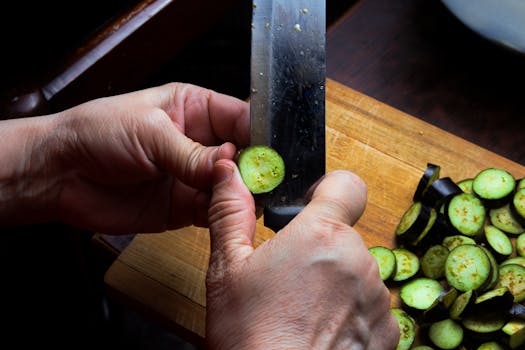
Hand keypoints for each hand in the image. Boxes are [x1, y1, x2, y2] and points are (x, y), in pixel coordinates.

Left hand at [0, 83, 248, 232]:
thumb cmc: (97, 134)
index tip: (273, 152)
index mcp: (194, 108)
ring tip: (250, 198)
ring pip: (233, 185)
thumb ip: (191, 153)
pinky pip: (214, 210)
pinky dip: (225, 214)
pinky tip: (230, 213)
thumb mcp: (150, 133)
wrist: (61, 174)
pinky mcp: (185, 206)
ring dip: (242, 193)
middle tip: (267, 180)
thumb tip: (231, 165)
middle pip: (244, 154)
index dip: (260, 134)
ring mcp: (193, 175)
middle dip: (257, 167)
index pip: (241, 118)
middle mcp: (199, 142)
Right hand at [206, 160, 398, 348]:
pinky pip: (371, 306)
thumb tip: (226, 172)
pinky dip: (351, 312)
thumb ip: (231, 212)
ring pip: (357, 272)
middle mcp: (358, 260)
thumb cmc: (250, 335)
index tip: (313, 206)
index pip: (347, 185)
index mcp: (320, 235)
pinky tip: (322, 331)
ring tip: (303, 310)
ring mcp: (378, 298)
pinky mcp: (388, 331)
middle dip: (321, 248)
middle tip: (289, 278)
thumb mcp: (227, 268)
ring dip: (337, 282)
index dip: (330, 190)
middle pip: (345, 235)